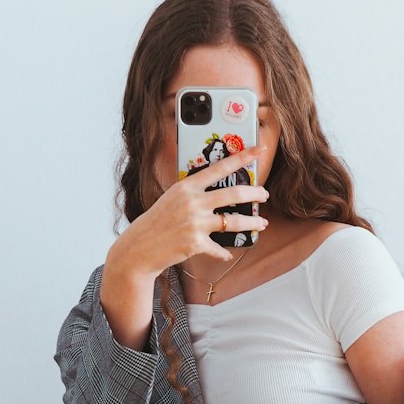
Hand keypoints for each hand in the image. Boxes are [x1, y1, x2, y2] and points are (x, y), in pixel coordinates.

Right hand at [115, 148, 269, 276]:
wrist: (140, 246)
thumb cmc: (158, 221)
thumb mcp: (173, 198)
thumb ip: (195, 192)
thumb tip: (221, 190)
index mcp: (187, 186)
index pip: (220, 167)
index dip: (243, 157)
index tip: (260, 149)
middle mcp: (192, 202)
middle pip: (234, 194)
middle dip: (256, 193)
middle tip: (264, 194)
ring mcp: (195, 223)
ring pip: (234, 221)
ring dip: (253, 222)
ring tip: (263, 223)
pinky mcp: (196, 244)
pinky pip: (219, 248)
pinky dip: (224, 252)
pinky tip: (228, 253)